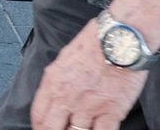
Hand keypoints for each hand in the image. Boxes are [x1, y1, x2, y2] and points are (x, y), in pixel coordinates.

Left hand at [31, 20, 146, 129]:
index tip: (43, 129)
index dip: (39, 127)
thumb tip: (55, 90)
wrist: (121, 38)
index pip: (38, 114)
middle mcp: (68, 97)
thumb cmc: (96, 41)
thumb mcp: (65, 56)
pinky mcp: (111, 111)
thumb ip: (58, 77)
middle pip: (52, 128)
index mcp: (54, 82)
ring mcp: (89, 107)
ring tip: (80, 129)